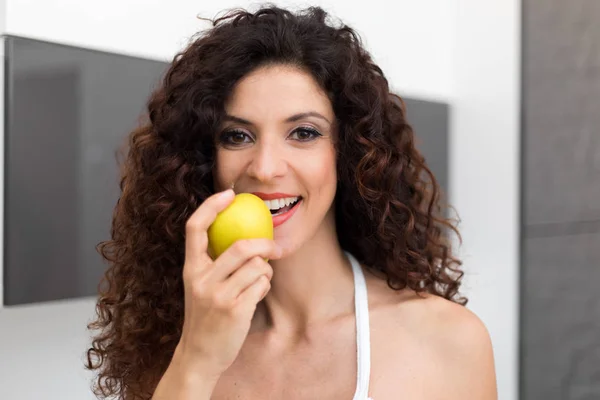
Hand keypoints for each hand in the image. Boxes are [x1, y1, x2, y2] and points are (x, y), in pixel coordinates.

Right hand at [177, 189, 280, 379]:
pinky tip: (257, 294)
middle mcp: (201, 279)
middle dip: (264, 245)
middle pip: (240, 247)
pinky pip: (262, 285)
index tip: (229, 194)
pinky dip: (265, 286)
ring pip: (257, 267)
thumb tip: (242, 234)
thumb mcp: (199, 287)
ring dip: (265, 272)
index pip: (194, 228)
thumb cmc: (205, 317)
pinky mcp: (235, 310)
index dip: (211, 206)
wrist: (199, 356)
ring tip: (259, 281)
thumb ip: (213, 263)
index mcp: (190, 269)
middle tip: (274, 247)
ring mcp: (217, 295)